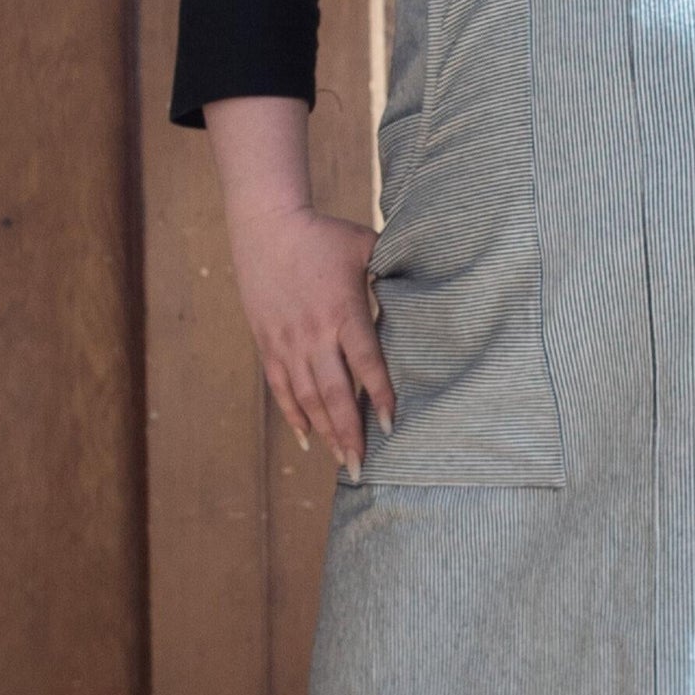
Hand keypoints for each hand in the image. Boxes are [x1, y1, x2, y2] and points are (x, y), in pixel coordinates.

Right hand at [227, 203, 395, 478]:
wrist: (267, 226)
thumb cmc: (324, 235)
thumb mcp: (364, 245)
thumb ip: (393, 269)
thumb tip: (428, 280)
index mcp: (343, 310)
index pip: (365, 362)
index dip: (379, 396)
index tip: (391, 427)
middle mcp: (314, 333)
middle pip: (334, 392)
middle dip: (349, 433)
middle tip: (362, 467)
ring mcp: (288, 341)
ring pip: (307, 397)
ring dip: (325, 432)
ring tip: (342, 461)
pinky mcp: (268, 343)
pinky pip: (281, 388)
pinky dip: (294, 416)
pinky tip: (308, 439)